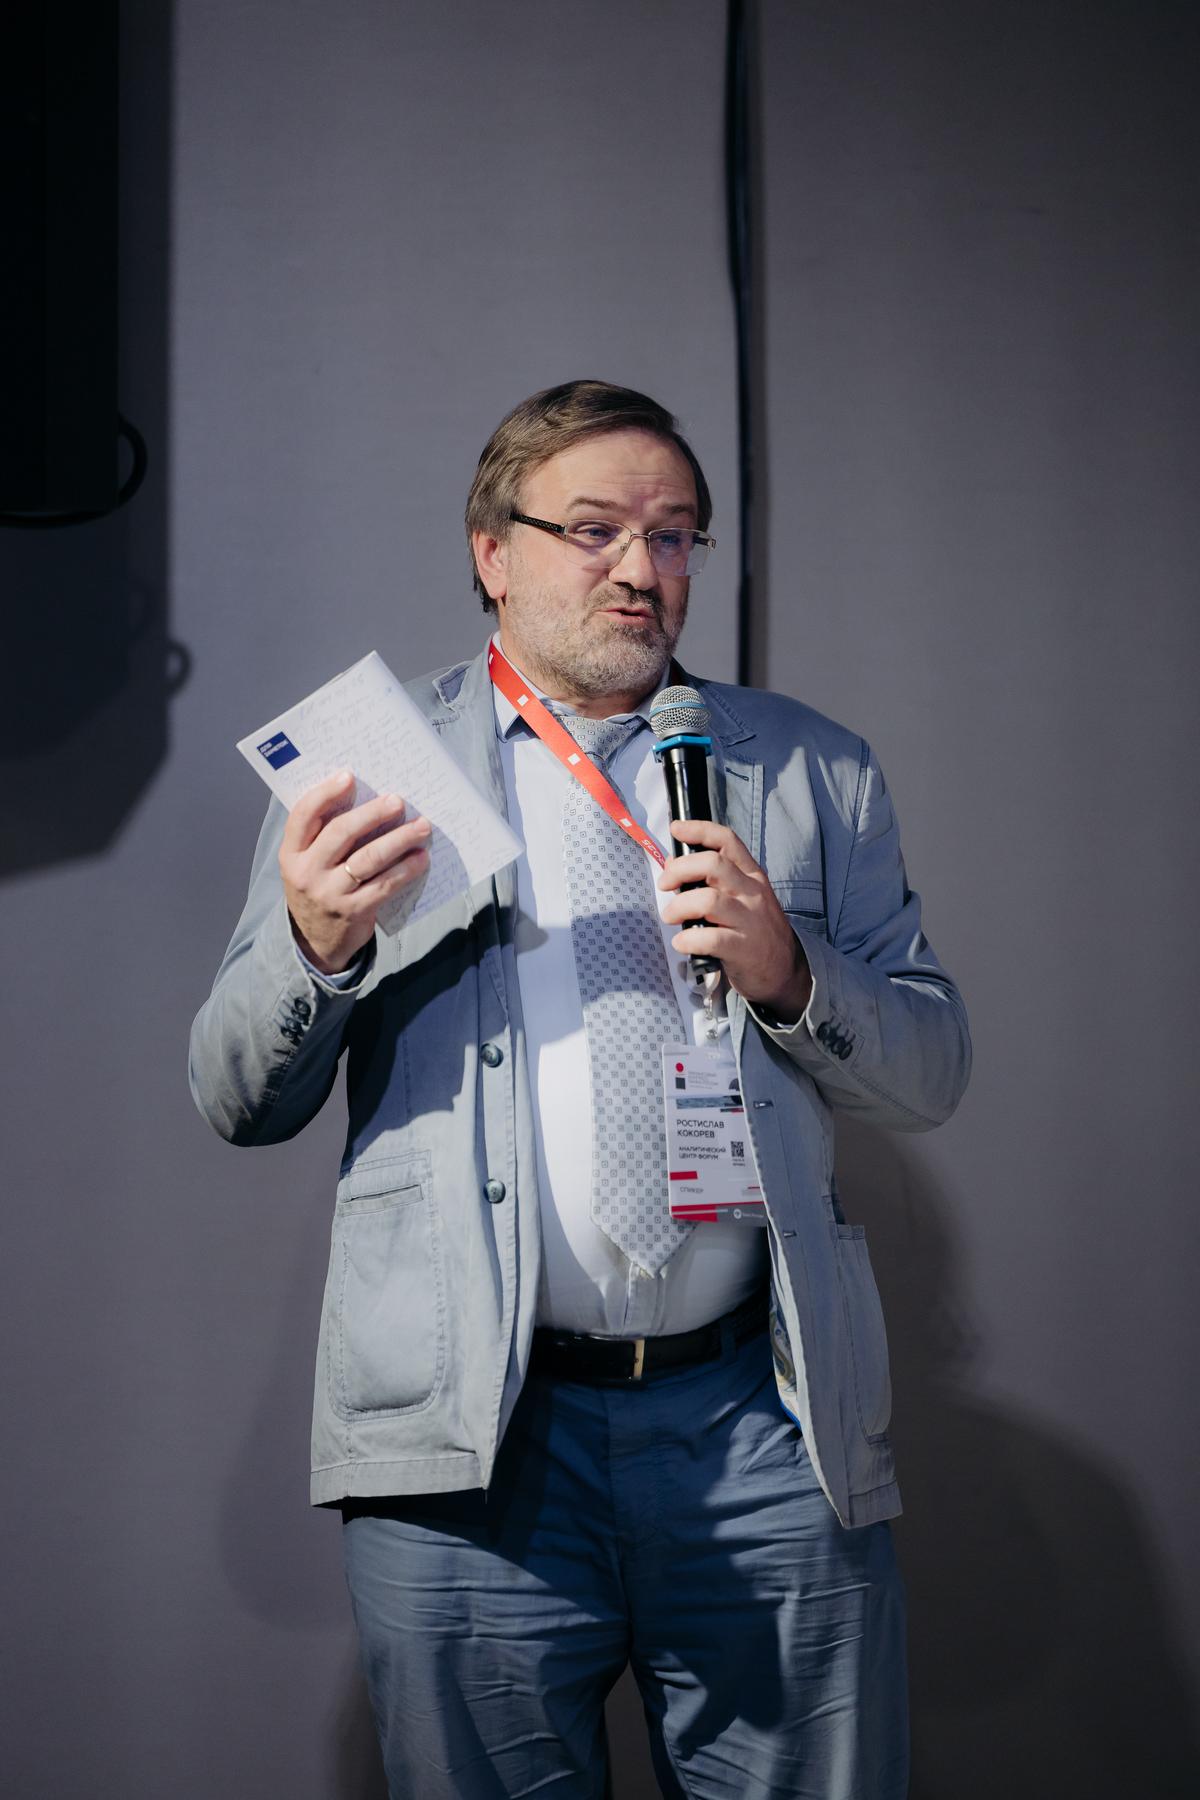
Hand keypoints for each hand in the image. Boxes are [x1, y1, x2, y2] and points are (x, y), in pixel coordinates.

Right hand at [279, 770, 431, 974]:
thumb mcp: (308, 864)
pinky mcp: (354, 911)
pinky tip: (421, 858)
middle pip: (341, 833)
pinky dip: (406, 869)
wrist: (316, 943)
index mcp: (291, 854)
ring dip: (399, 839)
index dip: (325, 793)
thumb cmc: (319, 889)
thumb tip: (367, 799)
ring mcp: (330, 893)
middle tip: (397, 801)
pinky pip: (385, 885)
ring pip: (368, 858)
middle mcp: (306, 872)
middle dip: (372, 813)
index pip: (303, 816)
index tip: (349, 777)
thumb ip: (324, 837)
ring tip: (422, 826)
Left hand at [657, 819, 812, 1020]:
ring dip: (680, 906)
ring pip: (708, 899)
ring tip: (670, 917)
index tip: (676, 829)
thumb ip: (712, 881)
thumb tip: (674, 865)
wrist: (785, 971)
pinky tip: (682, 943)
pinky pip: (711, 938)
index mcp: (751, 876)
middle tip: (665, 884)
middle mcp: (752, 893)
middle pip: (712, 865)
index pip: (726, 841)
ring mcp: (750, 920)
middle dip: (680, 870)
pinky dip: (688, 940)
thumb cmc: (756, 933)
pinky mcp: (744, 948)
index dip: (699, 830)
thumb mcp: (742, 899)